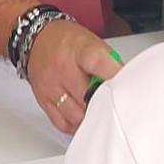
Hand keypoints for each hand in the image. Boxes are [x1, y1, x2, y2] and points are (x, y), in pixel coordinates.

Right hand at [24, 19, 118, 135]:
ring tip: (96, 109)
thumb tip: (125, 83)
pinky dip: (75, 124)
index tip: (126, 85)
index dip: (114, 76)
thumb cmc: (67, 41)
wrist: (37, 38)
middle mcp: (63, 68)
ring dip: (90, 116)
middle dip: (104, 102)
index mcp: (80, 49)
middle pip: (88, 96)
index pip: (98, 63)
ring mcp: (52, 86)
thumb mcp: (92, 41)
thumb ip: (108, 63)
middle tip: (111, 102)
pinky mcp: (44, 100)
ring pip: (76, 115)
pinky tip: (82, 117)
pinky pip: (62, 123)